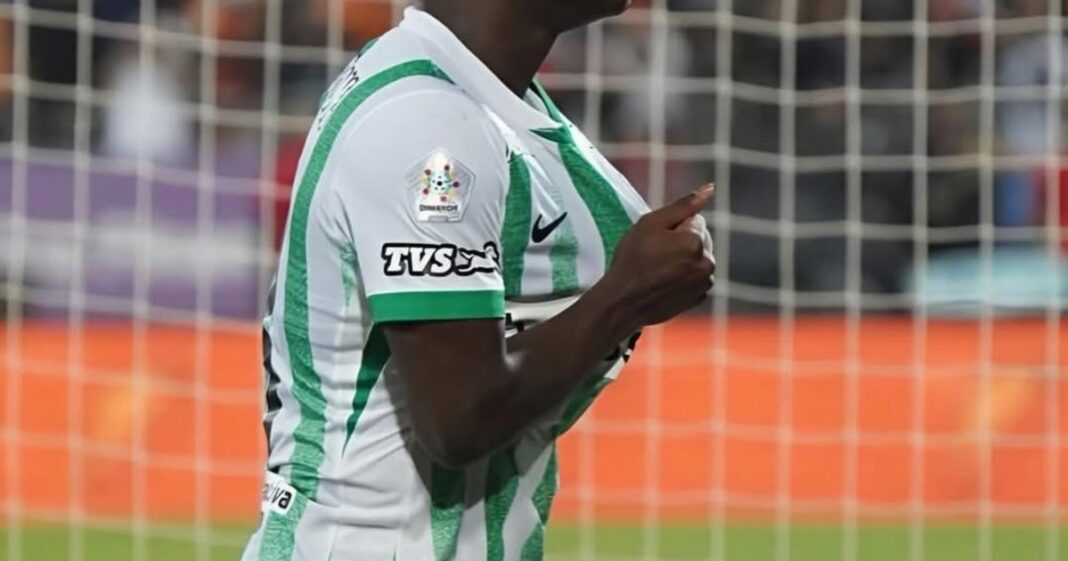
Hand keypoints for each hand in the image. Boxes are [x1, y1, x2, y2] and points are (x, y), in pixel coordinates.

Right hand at [601, 184, 715, 328]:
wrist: (623, 301)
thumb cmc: (632, 259)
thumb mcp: (651, 223)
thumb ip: (684, 205)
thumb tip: (710, 188)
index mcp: (697, 241)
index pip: (695, 220)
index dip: (673, 226)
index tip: (656, 239)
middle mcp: (708, 263)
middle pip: (700, 240)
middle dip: (683, 242)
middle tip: (655, 254)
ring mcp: (704, 283)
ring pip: (698, 259)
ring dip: (684, 259)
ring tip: (658, 268)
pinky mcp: (698, 298)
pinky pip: (695, 278)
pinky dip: (684, 277)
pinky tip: (663, 281)